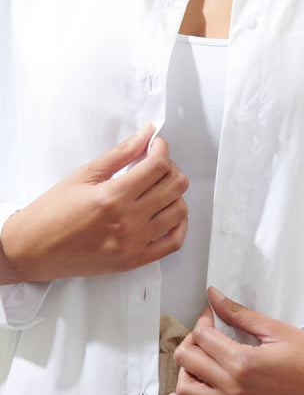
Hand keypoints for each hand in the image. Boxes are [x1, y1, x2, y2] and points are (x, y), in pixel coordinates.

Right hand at [0, 124, 188, 282]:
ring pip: (179, 212)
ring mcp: (134, 243)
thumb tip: (145, 135)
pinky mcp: (134, 260)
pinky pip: (173, 243)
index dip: (162, 149)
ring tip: (160, 187)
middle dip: (171, 168)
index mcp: (114, 196)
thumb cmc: (52, 214)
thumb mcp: (84, 175)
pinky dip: (179, 225)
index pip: (158, 166)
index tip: (156, 145)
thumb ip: (120, 154)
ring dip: (175, 194)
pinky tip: (168, 214)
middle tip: (157, 164)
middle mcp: (128, 221)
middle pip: (174, 186)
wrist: (33, 250)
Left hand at [168, 286, 303, 394]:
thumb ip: (239, 314)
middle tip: (207, 334)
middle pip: (187, 360)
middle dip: (192, 341)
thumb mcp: (276, 330)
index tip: (212, 315)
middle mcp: (233, 388)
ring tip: (200, 361)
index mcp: (242, 361)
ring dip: (186, 372)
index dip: (203, 319)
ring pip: (187, 391)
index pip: (202, 336)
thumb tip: (213, 295)